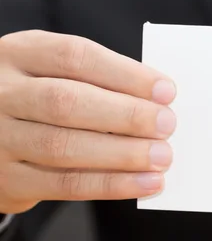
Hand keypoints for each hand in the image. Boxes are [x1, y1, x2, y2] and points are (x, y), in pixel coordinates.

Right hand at [0, 30, 176, 213]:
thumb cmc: (37, 96)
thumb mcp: (52, 71)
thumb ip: (96, 80)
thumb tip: (157, 101)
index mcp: (18, 54)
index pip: (74, 57)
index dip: (125, 74)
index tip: (165, 90)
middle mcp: (0, 93)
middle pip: (66, 101)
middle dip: (126, 115)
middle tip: (167, 125)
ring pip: (63, 147)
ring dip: (122, 154)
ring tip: (161, 157)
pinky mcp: (5, 180)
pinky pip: (63, 185)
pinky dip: (111, 185)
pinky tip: (144, 183)